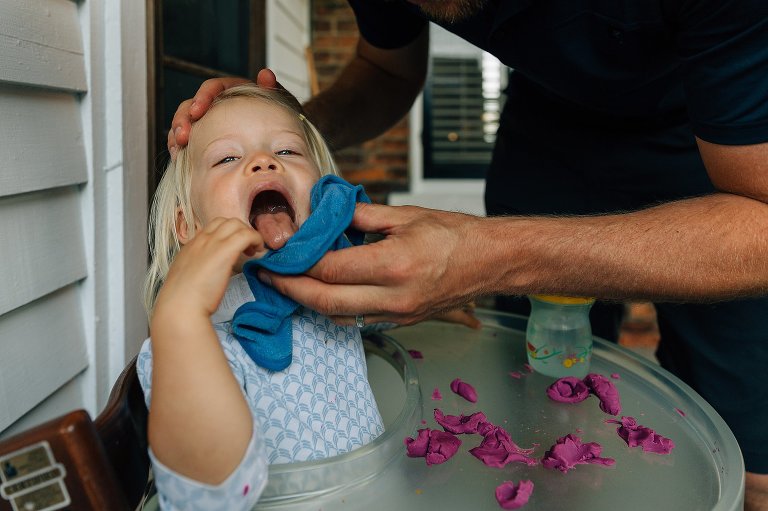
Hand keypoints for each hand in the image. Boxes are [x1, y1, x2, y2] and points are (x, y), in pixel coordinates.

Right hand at [154, 218, 265, 318]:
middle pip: (227, 221)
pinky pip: (247, 235)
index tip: (234, 249)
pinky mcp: (225, 251)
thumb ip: (198, 269)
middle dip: (240, 231)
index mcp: (192, 245)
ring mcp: (213, 243)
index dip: (228, 234)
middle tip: (246, 249)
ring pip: (237, 224)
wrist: (181, 305)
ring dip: (249, 235)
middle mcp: (202, 240)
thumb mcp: (187, 277)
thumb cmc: (183, 299)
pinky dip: (256, 239)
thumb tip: (209, 272)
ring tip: (252, 251)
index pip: (213, 226)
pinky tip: (257, 252)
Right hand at [167, 69, 285, 159]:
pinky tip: (179, 157)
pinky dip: (180, 147)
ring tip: (177, 148)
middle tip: (183, 135)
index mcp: (232, 90)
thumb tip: (266, 74)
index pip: (212, 88)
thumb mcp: (280, 102)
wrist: (282, 138)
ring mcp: (209, 122)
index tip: (198, 110)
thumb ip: (272, 89)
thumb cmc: (280, 118)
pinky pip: (188, 140)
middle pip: (192, 105)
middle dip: (183, 119)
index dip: (202, 97)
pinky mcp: (205, 137)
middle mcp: (217, 104)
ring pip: (186, 123)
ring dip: (177, 133)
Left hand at [258, 203, 488, 324]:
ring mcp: (398, 313)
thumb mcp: (407, 216)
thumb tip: (329, 213)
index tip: (279, 254)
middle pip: (326, 301)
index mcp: (394, 264)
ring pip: (339, 316)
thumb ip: (362, 216)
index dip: (298, 263)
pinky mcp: (403, 320)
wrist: (491, 262)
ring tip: (289, 284)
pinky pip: (358, 320)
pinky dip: (334, 308)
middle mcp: (394, 296)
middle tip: (270, 277)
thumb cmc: (457, 235)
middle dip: (291, 290)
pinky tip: (323, 293)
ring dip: (309, 303)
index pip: (331, 269)